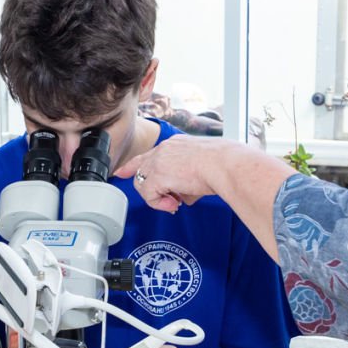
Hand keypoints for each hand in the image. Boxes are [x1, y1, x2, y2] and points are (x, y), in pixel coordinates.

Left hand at [114, 137, 238, 213]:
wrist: (224, 164)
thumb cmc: (222, 165)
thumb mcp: (201, 168)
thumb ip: (186, 180)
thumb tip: (184, 196)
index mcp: (175, 144)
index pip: (149, 155)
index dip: (133, 165)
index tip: (122, 172)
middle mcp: (164, 149)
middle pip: (140, 170)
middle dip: (149, 190)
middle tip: (171, 200)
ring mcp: (158, 161)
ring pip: (143, 184)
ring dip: (158, 198)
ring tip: (176, 202)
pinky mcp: (157, 175)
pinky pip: (149, 196)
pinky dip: (160, 204)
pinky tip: (174, 204)